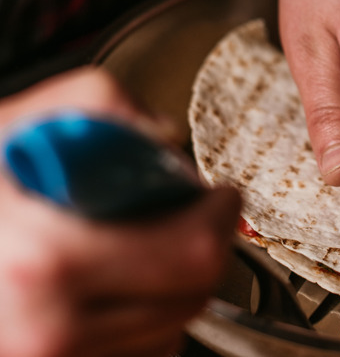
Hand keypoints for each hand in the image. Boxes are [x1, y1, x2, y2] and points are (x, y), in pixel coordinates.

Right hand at [0, 67, 241, 356]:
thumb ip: (96, 106)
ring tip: (147, 248)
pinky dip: (149, 318)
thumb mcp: (12, 127)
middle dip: (206, 246)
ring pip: (172, 328)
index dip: (217, 217)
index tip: (219, 196)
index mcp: (43, 261)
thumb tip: (163, 133)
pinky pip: (143, 352)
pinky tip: (122, 286)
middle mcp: (48, 331)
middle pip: (191, 294)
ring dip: (177, 285)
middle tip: (198, 215)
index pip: (190, 253)